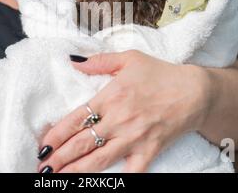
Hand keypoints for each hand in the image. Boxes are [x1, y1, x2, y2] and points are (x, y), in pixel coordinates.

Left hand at [37, 50, 212, 172]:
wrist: (195, 91)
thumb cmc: (161, 73)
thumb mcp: (129, 59)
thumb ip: (99, 61)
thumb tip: (73, 61)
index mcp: (110, 97)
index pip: (75, 119)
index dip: (56, 134)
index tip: (42, 146)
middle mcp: (119, 120)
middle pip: (82, 143)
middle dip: (59, 158)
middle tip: (42, 168)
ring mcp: (134, 138)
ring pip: (99, 160)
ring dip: (76, 172)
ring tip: (58, 180)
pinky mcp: (150, 150)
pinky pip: (132, 171)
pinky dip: (120, 181)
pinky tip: (102, 186)